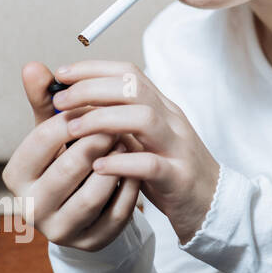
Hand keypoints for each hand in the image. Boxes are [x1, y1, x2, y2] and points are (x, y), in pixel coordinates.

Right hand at [3, 63, 142, 250]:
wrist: (85, 205)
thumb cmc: (66, 157)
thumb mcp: (54, 130)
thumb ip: (45, 100)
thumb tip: (34, 65)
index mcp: (16, 177)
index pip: (43, 138)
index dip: (72, 118)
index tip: (93, 106)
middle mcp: (31, 208)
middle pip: (71, 166)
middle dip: (99, 139)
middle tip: (119, 125)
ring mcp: (61, 230)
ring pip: (97, 190)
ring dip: (118, 162)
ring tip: (129, 144)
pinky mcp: (92, 242)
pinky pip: (120, 210)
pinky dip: (132, 185)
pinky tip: (137, 170)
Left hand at [48, 60, 220, 245]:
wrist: (211, 203)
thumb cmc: (167, 172)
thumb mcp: (140, 141)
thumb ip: (112, 122)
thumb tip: (73, 104)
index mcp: (161, 108)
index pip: (129, 74)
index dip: (93, 68)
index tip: (60, 73)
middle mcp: (171, 121)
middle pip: (134, 88)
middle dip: (91, 89)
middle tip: (60, 101)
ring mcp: (177, 147)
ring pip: (145, 119)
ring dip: (103, 120)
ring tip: (72, 130)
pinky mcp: (178, 178)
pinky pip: (151, 165)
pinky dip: (121, 163)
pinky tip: (98, 167)